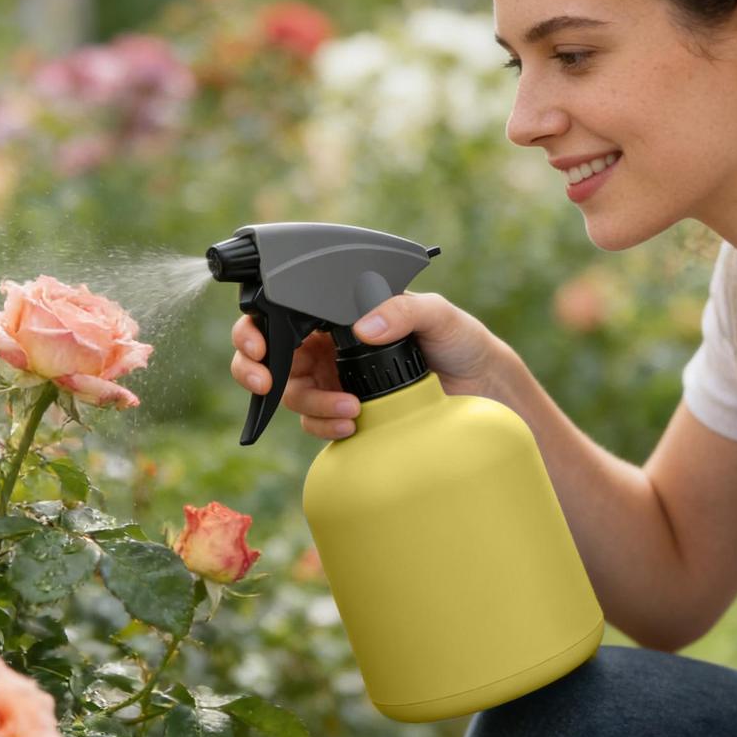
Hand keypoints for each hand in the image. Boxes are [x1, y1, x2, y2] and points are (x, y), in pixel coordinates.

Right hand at [230, 291, 506, 439]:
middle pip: (269, 355)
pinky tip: (350, 425)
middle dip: (252, 367)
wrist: (484, 390)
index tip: (257, 343)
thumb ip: (403, 310)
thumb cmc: (460, 341)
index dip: (255, 328)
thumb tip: (363, 327)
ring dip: (309, 403)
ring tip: (348, 409)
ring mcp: (333, 382)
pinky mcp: (344, 415)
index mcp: (338, 313)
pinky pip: (315, 424)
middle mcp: (327, 346)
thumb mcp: (437, 314)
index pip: (282, 314)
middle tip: (262, 379)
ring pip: (291, 394)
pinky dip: (324, 426)